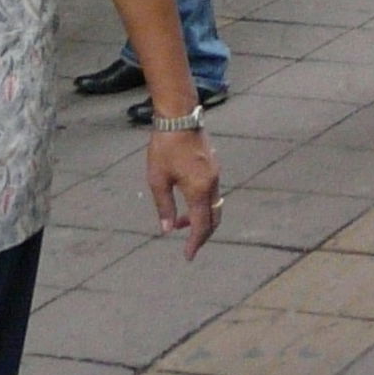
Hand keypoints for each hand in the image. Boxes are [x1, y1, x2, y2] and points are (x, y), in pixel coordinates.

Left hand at [146, 128, 221, 257]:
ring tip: (179, 222)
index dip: (195, 243)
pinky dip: (202, 205)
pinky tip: (186, 202)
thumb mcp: (158, 180)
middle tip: (188, 245)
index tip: (188, 256)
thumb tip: (167, 229)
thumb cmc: (165, 148)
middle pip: (213, 218)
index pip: (200, 225)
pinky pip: (212, 194)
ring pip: (214, 206)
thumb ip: (165, 206)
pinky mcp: (213, 166)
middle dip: (202, 234)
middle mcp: (212, 184)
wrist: (179, 118)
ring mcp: (215, 174)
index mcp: (199, 189)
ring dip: (200, 218)